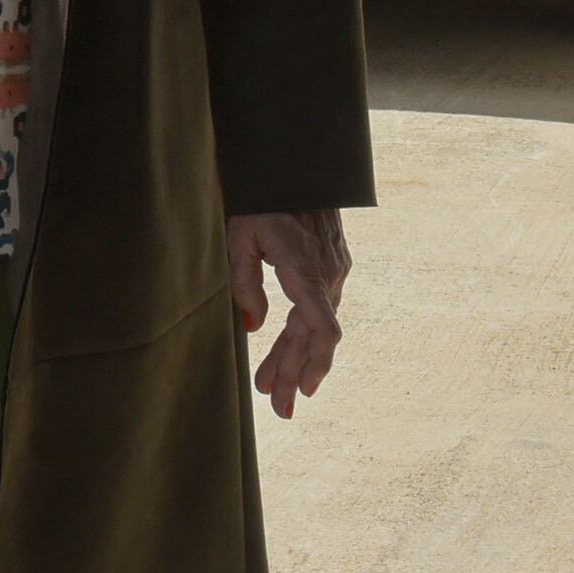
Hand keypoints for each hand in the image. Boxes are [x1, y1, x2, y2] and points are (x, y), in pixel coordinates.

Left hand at [230, 210, 350, 418]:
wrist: (296, 163)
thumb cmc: (260, 197)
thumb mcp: (239, 236)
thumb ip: (245, 281)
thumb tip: (252, 328)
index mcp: (305, 270)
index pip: (322, 327)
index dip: (315, 362)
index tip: (304, 390)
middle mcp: (328, 274)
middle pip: (317, 335)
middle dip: (297, 373)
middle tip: (280, 409)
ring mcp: (334, 269)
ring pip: (317, 324)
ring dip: (297, 357)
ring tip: (274, 389)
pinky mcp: (331, 264)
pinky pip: (318, 307)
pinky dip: (304, 333)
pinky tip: (289, 352)